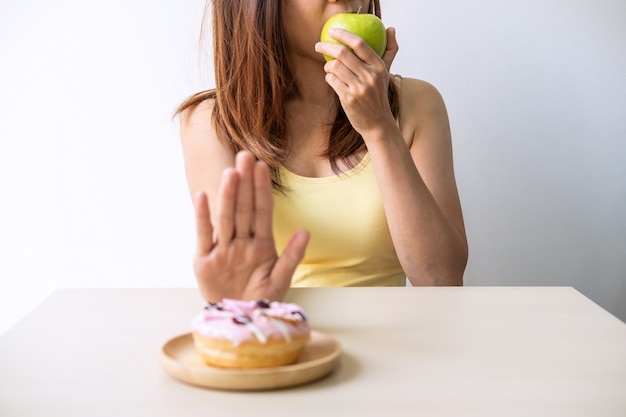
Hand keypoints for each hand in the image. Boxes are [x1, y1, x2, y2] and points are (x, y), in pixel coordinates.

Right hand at [193, 151, 309, 302]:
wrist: (239, 319)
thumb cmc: (261, 298)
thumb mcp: (280, 279)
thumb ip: (292, 256)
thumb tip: (305, 232)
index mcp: (261, 245)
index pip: (262, 211)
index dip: (262, 189)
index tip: (262, 166)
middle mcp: (241, 242)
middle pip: (243, 208)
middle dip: (245, 183)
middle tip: (244, 156)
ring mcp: (223, 250)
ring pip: (226, 218)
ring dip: (228, 196)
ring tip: (231, 173)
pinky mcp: (204, 261)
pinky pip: (204, 235)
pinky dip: (203, 217)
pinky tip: (204, 195)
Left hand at [315, 27, 398, 135]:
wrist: (377, 122)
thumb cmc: (378, 94)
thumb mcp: (386, 72)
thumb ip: (389, 50)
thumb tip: (391, 28)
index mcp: (378, 66)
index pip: (360, 44)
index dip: (344, 34)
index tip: (332, 31)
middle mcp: (370, 76)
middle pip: (343, 53)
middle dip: (326, 47)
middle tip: (318, 46)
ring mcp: (359, 88)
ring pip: (334, 67)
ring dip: (327, 65)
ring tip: (329, 68)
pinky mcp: (349, 98)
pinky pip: (332, 81)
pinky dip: (328, 77)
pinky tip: (332, 79)